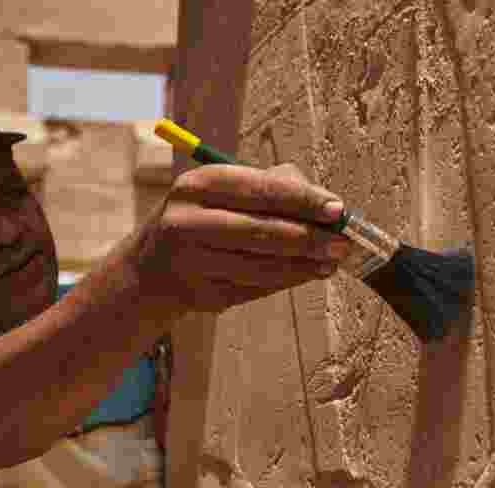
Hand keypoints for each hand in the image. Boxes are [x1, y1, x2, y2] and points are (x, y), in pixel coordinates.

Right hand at [127, 163, 351, 312]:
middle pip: (261, 231)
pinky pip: (254, 288)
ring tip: (332, 262)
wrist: (151, 270)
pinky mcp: (201, 294)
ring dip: (303, 266)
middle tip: (343, 243)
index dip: (303, 200)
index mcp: (198, 185)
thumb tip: (324, 204)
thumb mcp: (223, 192)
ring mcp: (192, 262)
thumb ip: (271, 188)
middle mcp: (189, 221)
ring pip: (261, 266)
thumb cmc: (203, 220)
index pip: (260, 190)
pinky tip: (307, 274)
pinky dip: (286, 282)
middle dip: (309, 238)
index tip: (337, 209)